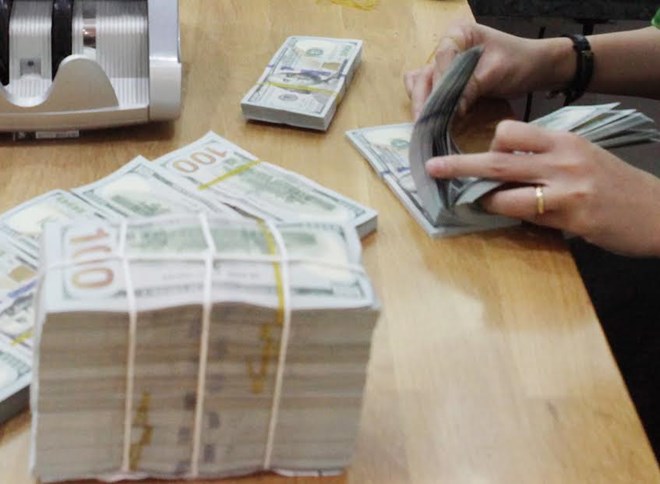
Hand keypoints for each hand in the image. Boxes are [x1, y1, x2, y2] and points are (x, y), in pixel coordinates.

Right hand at [404, 23, 571, 118]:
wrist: (537, 69)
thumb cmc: (520, 62)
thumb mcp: (494, 73)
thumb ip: (470, 88)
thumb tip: (451, 112)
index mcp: (457, 34)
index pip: (440, 59)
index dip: (438, 85)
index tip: (438, 108)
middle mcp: (447, 48)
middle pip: (426, 74)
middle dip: (423, 99)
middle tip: (422, 123)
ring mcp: (446, 65)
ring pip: (424, 84)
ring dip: (422, 104)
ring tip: (423, 126)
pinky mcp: (451, 80)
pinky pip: (432, 92)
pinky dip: (429, 105)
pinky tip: (427, 120)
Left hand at [425, 120, 659, 255]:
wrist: (657, 212)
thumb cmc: (616, 185)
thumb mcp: (583, 159)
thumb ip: (545, 159)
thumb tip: (501, 169)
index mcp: (564, 139)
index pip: (511, 131)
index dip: (489, 144)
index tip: (479, 154)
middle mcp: (563, 159)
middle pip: (497, 158)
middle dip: (459, 164)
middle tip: (432, 168)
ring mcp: (567, 189)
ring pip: (505, 192)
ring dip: (485, 200)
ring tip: (479, 203)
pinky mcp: (571, 217)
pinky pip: (526, 217)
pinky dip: (511, 217)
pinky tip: (513, 217)